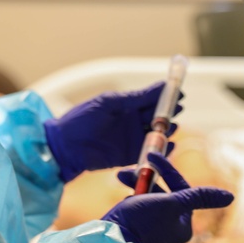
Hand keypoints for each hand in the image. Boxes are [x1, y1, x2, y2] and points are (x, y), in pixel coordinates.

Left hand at [43, 82, 179, 181]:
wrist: (64, 147)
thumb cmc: (82, 119)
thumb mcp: (109, 104)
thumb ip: (135, 98)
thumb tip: (160, 86)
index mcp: (126, 105)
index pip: (151, 98)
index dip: (166, 95)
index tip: (179, 92)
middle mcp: (131, 121)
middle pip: (157, 116)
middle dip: (169, 112)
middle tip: (177, 110)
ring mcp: (131, 138)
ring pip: (156, 134)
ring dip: (166, 131)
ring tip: (171, 127)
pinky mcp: (129, 156)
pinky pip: (149, 152)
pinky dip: (160, 150)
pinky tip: (168, 146)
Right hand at [102, 153, 233, 242]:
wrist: (109, 242)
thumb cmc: (140, 220)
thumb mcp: (171, 203)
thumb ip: (199, 197)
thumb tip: (230, 196)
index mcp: (184, 225)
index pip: (182, 189)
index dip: (167, 169)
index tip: (150, 156)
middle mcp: (172, 230)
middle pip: (164, 194)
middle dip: (147, 179)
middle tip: (128, 171)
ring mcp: (155, 233)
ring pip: (150, 200)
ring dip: (137, 186)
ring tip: (121, 179)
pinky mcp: (138, 233)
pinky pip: (139, 210)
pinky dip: (131, 199)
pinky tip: (122, 199)